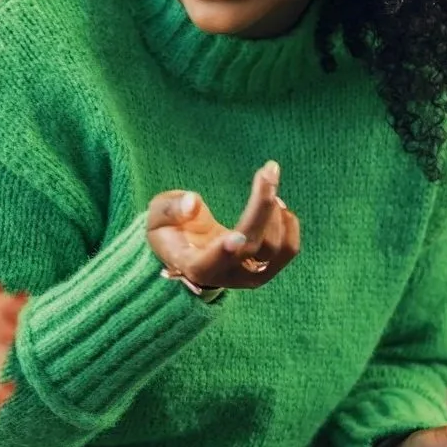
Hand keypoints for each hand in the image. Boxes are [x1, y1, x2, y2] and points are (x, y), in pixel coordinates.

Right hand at [147, 160, 300, 291]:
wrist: (189, 249)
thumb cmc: (171, 229)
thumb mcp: (157, 215)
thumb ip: (171, 209)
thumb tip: (192, 203)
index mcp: (193, 266)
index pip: (208, 265)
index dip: (222, 252)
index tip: (236, 236)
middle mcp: (225, 276)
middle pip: (251, 246)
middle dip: (261, 205)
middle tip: (268, 170)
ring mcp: (249, 276)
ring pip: (275, 248)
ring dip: (276, 211)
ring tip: (267, 183)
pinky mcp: (267, 269)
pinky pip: (289, 249)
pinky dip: (289, 223)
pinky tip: (276, 204)